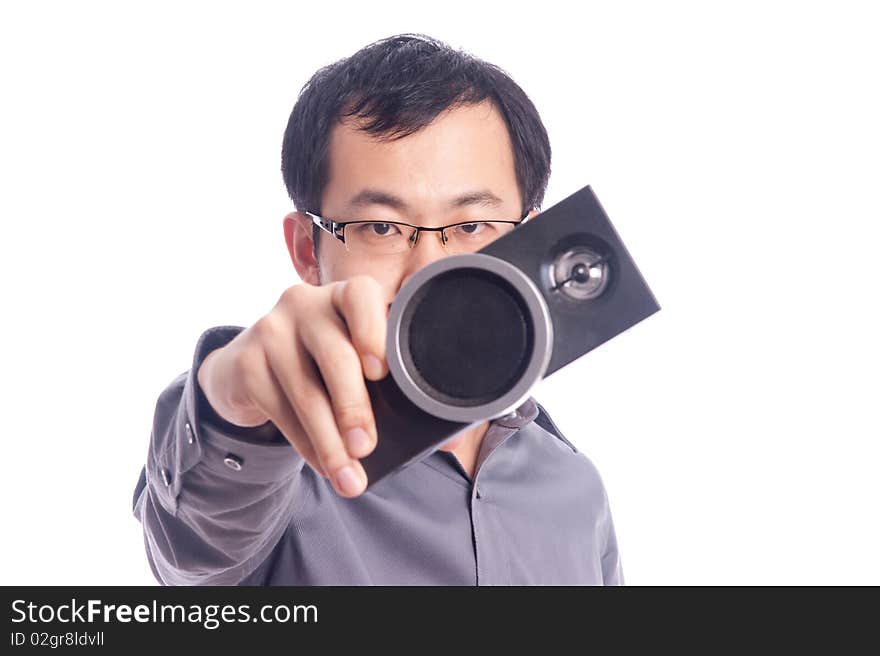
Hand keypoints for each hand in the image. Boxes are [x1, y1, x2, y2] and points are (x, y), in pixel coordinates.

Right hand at [197, 275, 388, 497]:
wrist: (248, 369)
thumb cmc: (322, 367)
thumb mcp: (353, 360)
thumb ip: (393, 386)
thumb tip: (452, 441)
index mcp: (344, 296)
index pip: (360, 296)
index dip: (373, 330)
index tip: (381, 372)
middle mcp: (305, 303)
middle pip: (335, 356)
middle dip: (354, 408)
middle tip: (366, 447)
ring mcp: (271, 329)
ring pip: (307, 392)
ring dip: (330, 442)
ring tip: (350, 477)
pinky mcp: (246, 362)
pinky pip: (280, 410)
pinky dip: (306, 445)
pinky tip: (323, 465)